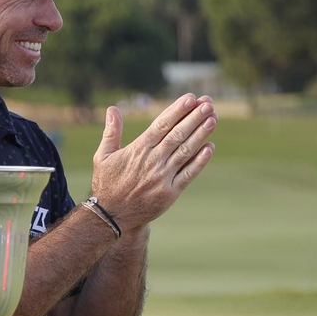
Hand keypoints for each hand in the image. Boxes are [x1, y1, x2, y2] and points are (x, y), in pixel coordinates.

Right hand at [88, 94, 215, 231]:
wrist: (111, 217)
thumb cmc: (107, 184)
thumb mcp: (103, 156)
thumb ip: (110, 132)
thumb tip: (112, 109)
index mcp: (138, 150)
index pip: (161, 125)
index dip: (177, 110)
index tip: (191, 98)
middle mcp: (152, 161)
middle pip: (177, 135)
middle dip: (194, 117)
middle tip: (208, 103)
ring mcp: (162, 178)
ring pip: (186, 151)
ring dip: (201, 134)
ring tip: (213, 118)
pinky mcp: (170, 193)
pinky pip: (188, 174)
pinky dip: (200, 161)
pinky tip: (210, 147)